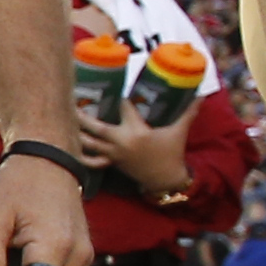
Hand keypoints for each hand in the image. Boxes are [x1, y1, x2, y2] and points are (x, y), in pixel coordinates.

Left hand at [71, 101, 193, 199]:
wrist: (165, 180)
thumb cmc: (172, 153)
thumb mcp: (179, 131)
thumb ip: (189, 112)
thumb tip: (202, 95)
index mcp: (138, 132)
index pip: (125, 109)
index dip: (122, 98)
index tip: (116, 85)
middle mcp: (122, 143)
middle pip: (97, 127)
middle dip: (83, 114)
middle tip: (70, 99)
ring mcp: (114, 154)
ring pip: (90, 143)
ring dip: (76, 131)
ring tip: (63, 117)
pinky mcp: (111, 162)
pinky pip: (91, 160)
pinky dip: (80, 154)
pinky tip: (67, 145)